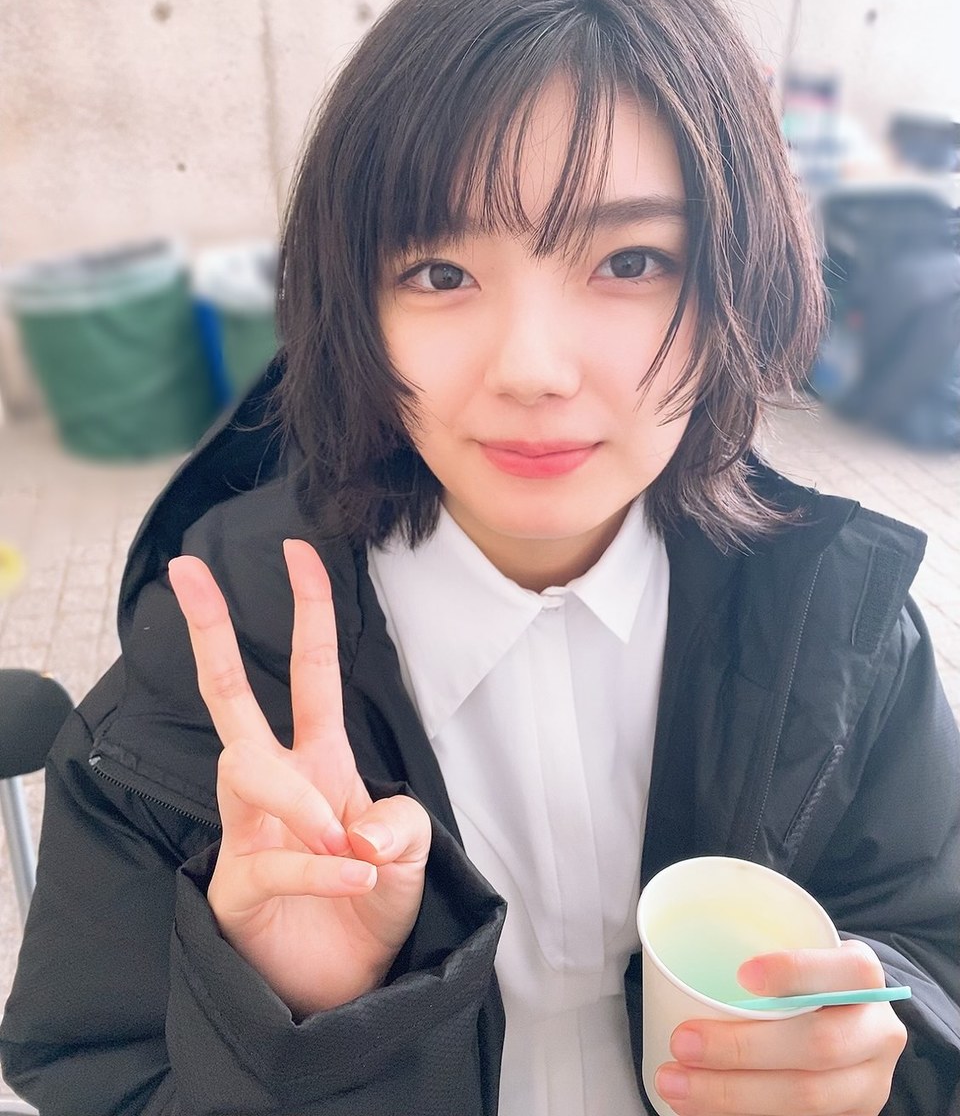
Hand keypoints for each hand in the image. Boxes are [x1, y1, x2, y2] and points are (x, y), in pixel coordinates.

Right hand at [168, 539, 431, 1019]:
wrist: (347, 987)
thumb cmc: (372, 906)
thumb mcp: (410, 849)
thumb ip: (398, 823)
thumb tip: (358, 831)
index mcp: (320, 759)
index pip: (311, 672)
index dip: (309, 611)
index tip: (298, 550)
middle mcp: (276, 784)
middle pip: (231, 696)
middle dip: (210, 631)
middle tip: (187, 572)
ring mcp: (248, 831)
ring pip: (247, 772)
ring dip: (299, 800)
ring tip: (341, 842)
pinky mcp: (236, 886)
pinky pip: (272, 860)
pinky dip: (322, 872)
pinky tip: (355, 880)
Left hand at [655, 940, 907, 1114]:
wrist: (848, 1025)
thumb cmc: (804, 984)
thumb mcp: (796, 956)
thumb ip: (760, 961)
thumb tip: (670, 965)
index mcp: (863, 976)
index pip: (847, 971)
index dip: (796, 972)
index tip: (741, 974)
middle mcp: (876, 1031)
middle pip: (819, 1045)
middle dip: (742, 1049)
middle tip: (682, 1043)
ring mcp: (869, 1084)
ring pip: (806, 1097)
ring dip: (731, 1095)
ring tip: (676, 1084)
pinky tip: (700, 1110)